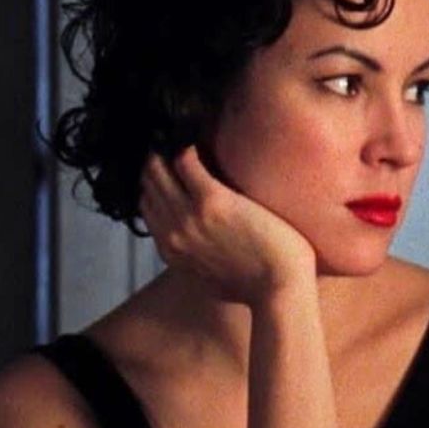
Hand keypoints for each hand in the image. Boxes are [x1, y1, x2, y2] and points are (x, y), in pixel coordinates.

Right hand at [138, 146, 315, 305]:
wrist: (280, 291)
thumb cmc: (257, 288)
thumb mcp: (212, 282)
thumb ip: (197, 263)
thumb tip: (200, 253)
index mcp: (172, 252)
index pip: (147, 208)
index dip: (152, 186)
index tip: (162, 168)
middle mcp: (173, 233)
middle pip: (149, 186)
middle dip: (154, 164)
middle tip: (166, 143)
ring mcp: (189, 216)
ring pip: (159, 171)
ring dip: (165, 151)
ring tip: (178, 136)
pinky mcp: (213, 201)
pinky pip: (185, 162)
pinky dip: (187, 148)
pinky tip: (196, 141)